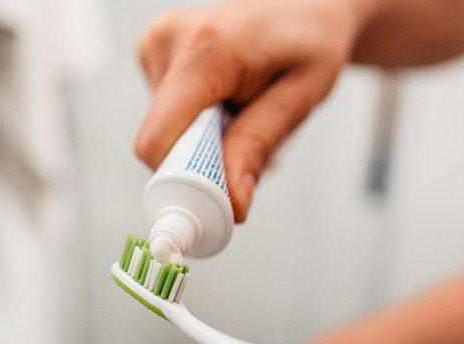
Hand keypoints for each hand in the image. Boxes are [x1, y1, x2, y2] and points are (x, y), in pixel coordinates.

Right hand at [135, 0, 377, 221]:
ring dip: (204, 141)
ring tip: (243, 114)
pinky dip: (197, 124)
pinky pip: (167, 115)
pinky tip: (227, 102)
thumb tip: (231, 204)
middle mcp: (168, 40)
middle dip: (201, 162)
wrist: (306, 5)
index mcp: (204, 50)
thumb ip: (259, 147)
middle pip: (161, 141)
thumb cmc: (310, 43)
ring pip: (165, 132)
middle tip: (248, 155)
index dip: (181, 182)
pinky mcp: (154, 52)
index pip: (157, 140)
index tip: (216, 204)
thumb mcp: (300, 97)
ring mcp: (156, 43)